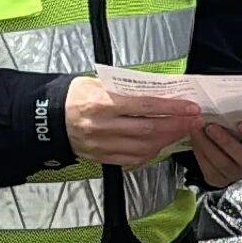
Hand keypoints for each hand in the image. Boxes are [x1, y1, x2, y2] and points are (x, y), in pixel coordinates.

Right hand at [64, 73, 206, 167]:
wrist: (47, 119)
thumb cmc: (74, 97)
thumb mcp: (96, 83)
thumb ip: (125, 89)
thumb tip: (157, 91)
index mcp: (102, 103)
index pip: (145, 106)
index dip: (171, 108)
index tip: (190, 107)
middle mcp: (103, 127)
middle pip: (149, 130)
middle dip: (176, 126)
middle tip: (193, 120)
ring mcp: (102, 145)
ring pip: (144, 147)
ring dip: (167, 140)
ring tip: (181, 131)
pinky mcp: (102, 158)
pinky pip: (133, 159)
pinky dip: (151, 153)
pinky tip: (160, 144)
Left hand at [189, 117, 241, 189]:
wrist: (221, 147)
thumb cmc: (234, 129)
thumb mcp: (240, 121)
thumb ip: (239, 116)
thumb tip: (227, 98)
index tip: (241, 124)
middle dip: (225, 141)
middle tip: (210, 126)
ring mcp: (237, 174)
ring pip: (223, 163)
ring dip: (207, 145)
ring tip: (196, 129)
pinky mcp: (220, 179)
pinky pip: (209, 168)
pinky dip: (200, 153)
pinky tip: (194, 139)